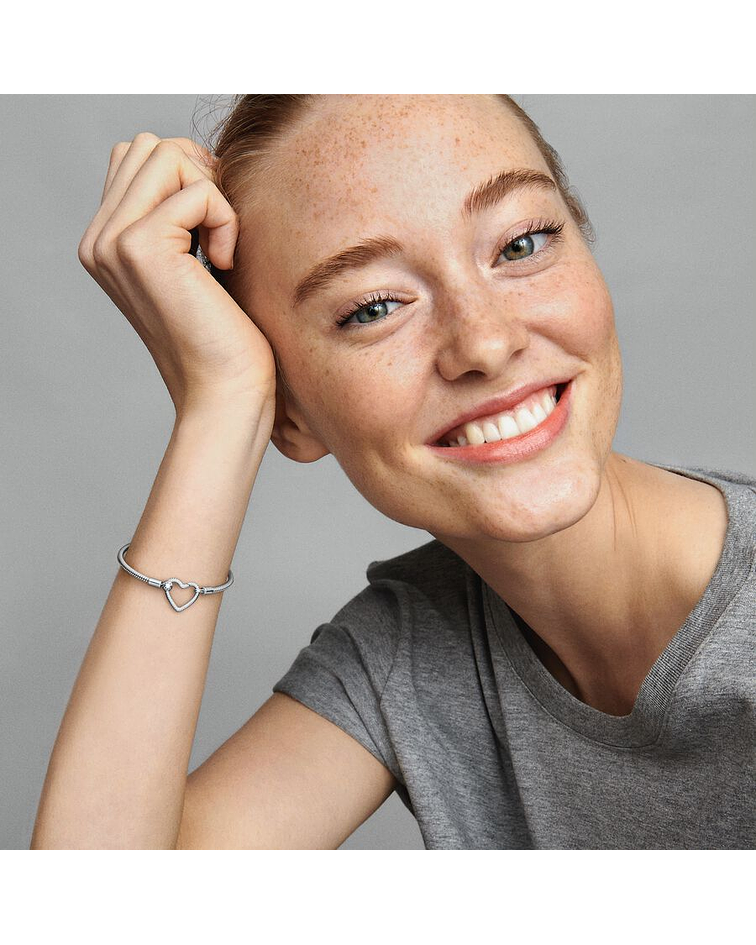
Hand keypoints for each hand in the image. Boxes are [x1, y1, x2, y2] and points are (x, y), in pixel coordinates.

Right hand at [78, 133, 276, 418]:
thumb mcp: (198, 265)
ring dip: (212, 193)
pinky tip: (226, 266)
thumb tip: (198, 163)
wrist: (226, 393)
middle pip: (150, 147)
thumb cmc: (226, 337)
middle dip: (200, 177)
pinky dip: (226, 220)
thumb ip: (179, 214)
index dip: (191, 177)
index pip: (139, 157)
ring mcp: (113, 242)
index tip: (215, 230)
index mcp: (106, 243)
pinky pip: (197, 191)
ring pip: (167, 154)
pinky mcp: (140, 248)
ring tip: (220, 249)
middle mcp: (99, 240)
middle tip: (220, 236)